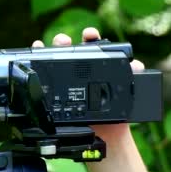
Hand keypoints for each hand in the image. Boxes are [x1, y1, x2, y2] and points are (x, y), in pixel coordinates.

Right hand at [31, 27, 145, 140]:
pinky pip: (45, 78)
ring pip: (54, 60)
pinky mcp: (56, 93)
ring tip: (44, 47)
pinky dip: (37, 61)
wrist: (107, 136)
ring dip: (48, 49)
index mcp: (98, 66)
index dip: (90, 37)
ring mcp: (67, 81)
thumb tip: (137, 65)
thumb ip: (135, 78)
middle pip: (69, 49)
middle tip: (63, 41)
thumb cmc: (118, 113)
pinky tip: (33, 57)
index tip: (90, 35)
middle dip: (64, 41)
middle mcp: (80, 70)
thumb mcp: (127, 93)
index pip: (93, 45)